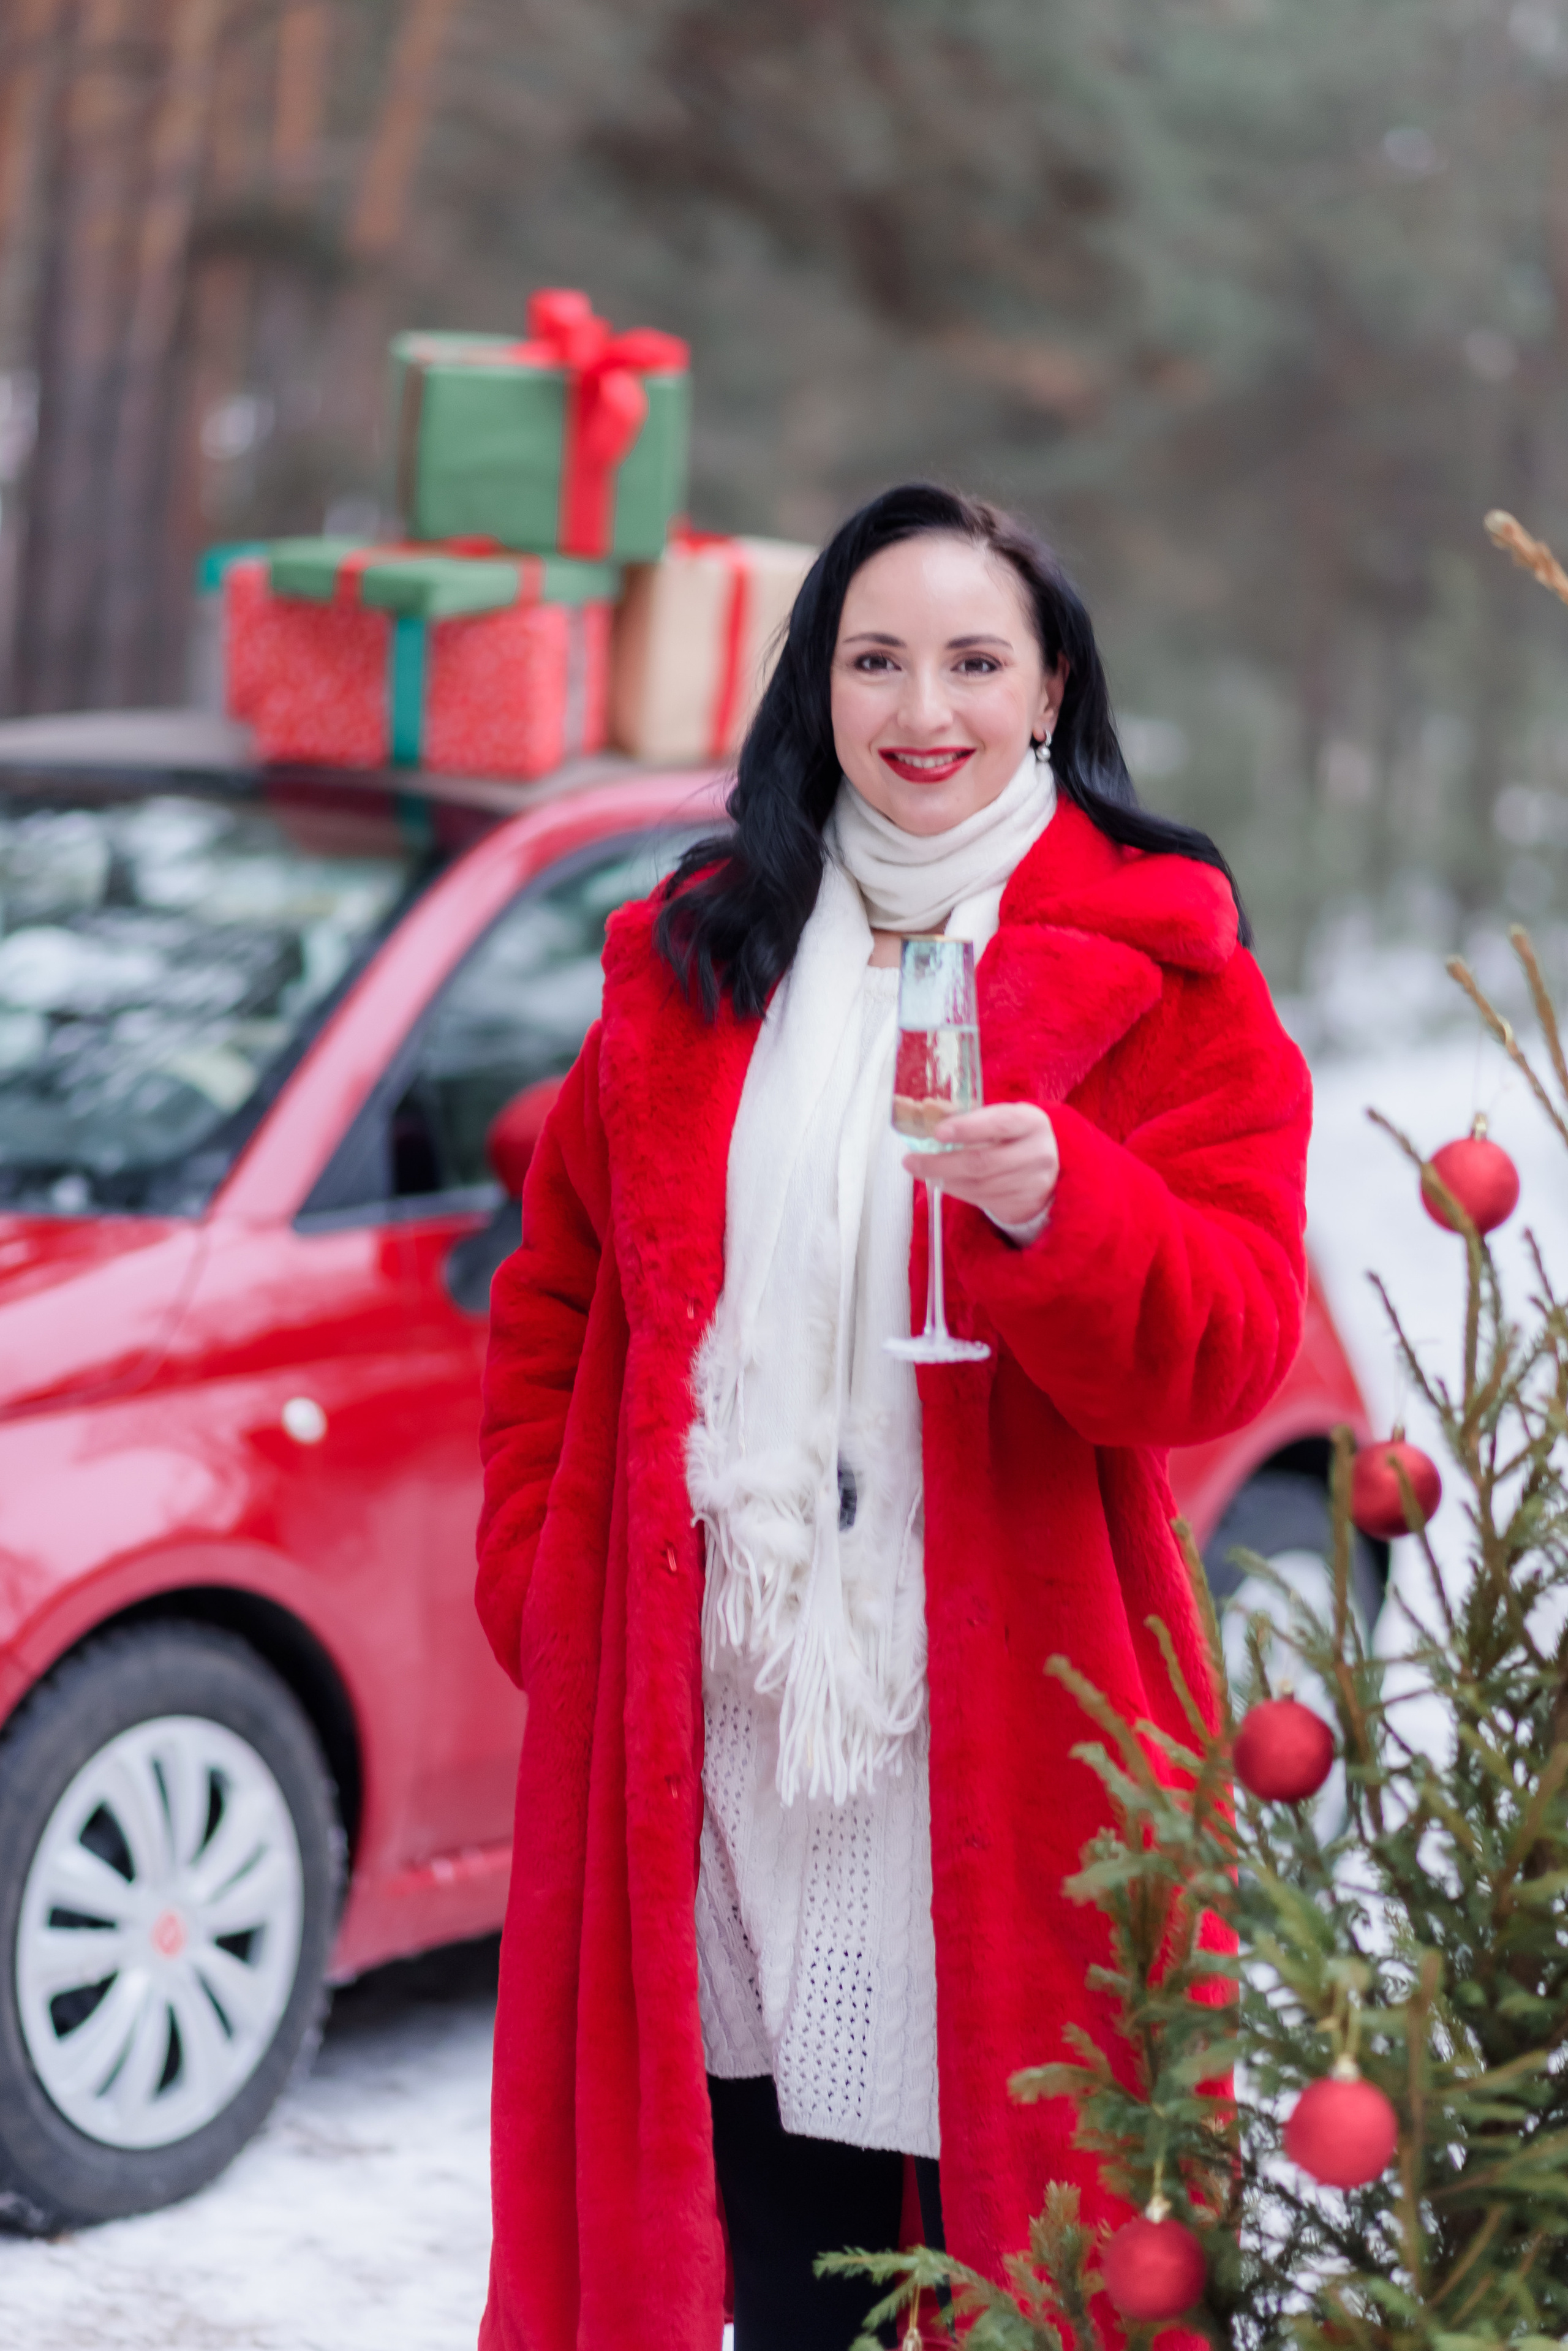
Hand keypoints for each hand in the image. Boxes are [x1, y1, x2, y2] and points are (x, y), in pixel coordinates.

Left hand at [904, 1103, 1058, 1227]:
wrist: (1044, 1172)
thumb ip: (973, 1121)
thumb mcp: (1002, 1120)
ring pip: (978, 1185)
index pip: (1000, 1123)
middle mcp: (1038, 1152)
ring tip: (924, 1171)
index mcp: (1031, 1122)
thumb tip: (927, 1126)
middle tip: (911, 1161)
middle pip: (983, 1162)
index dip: (967, 1128)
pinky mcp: (1024, 1204)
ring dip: (944, 1179)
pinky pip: (981, 1199)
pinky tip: (944, 1181)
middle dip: (941, 1163)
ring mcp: (1033, 1182)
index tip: (937, 1133)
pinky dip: (956, 1190)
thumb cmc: (1013, 1138)